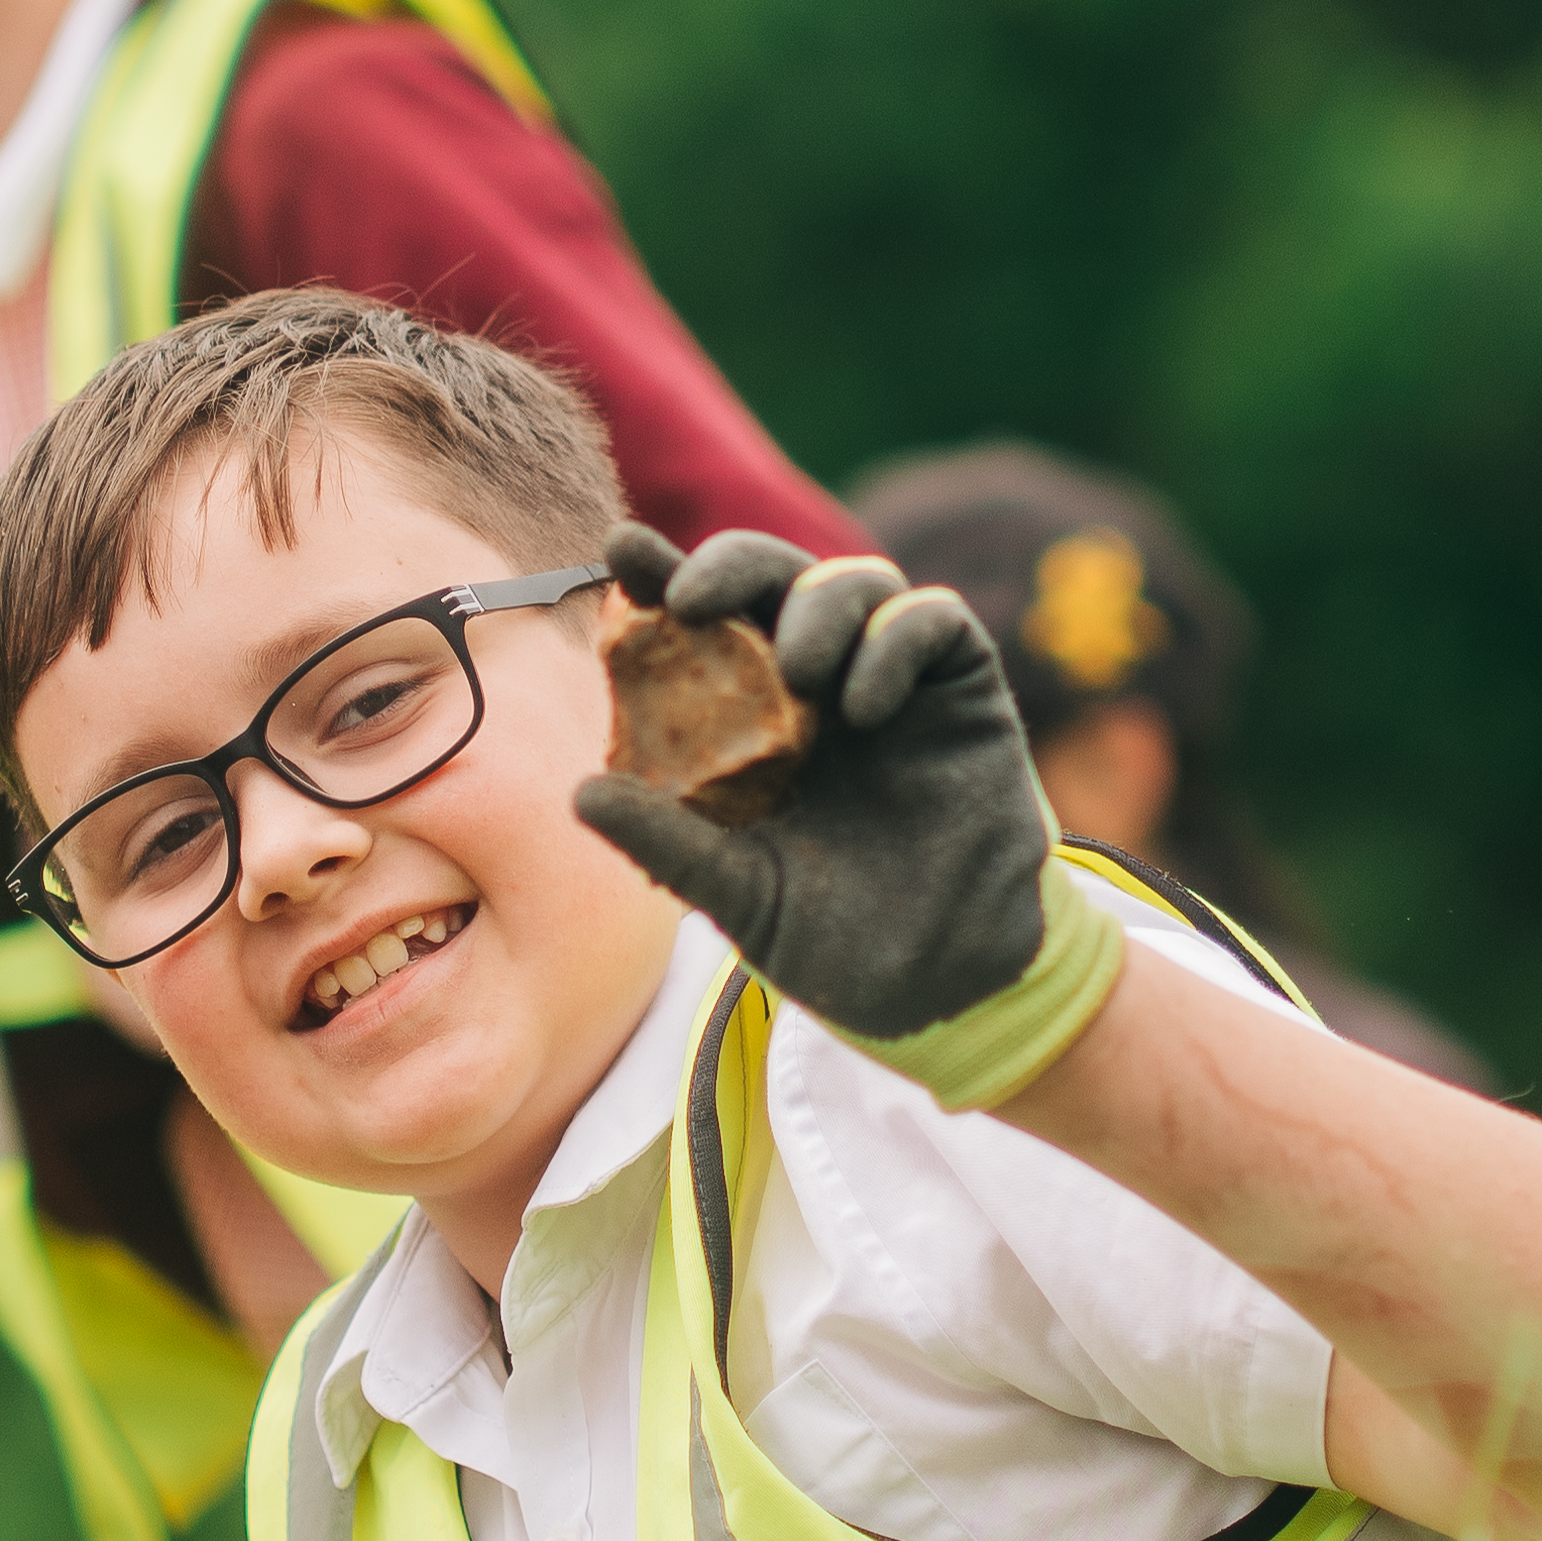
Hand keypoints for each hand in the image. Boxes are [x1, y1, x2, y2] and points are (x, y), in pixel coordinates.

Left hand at [575, 528, 1120, 1104]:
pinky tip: (865, 705)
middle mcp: (819, 681)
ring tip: (800, 674)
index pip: (700, 621)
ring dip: (818, 605)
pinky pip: (934, 620)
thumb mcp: (736, 894)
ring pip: (857, 580)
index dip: (660, 575)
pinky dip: (895, 640)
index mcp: (751, 715)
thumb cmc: (830, 939)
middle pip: (775, 573)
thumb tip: (578, 796)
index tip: (621, 555)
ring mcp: (893, 680)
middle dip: (731, 564)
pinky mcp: (963, 689)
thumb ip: (669, 842)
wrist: (939, 985)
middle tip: (691, 598)